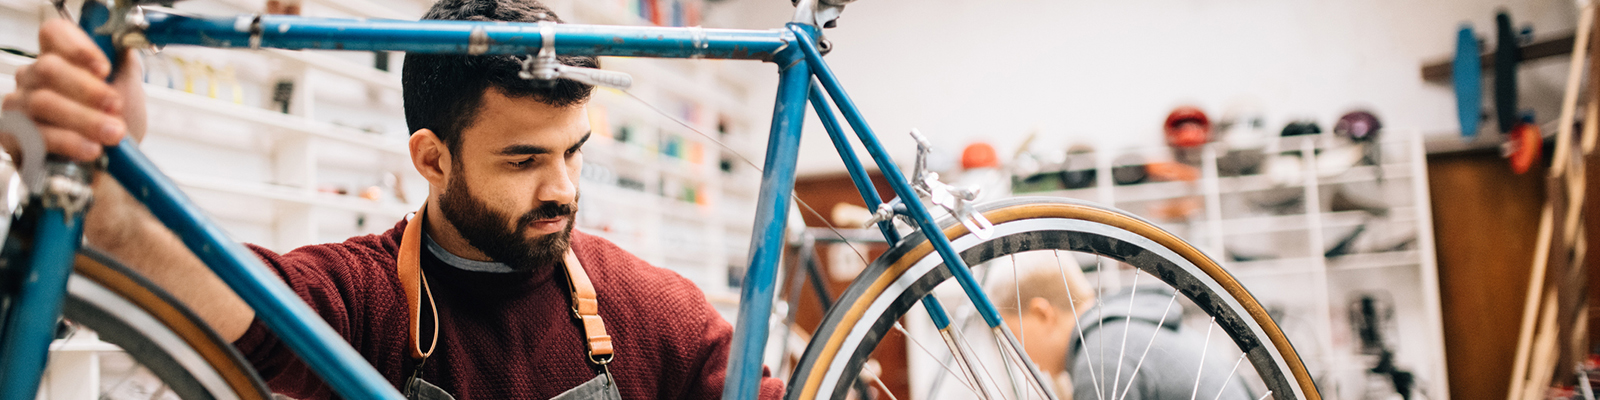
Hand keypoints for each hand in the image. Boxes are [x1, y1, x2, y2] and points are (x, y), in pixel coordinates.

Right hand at [1, 19, 145, 162]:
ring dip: (84, 119)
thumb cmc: (116, 128)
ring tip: (113, 134)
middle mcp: (33, 79)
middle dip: (88, 89)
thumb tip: (123, 45)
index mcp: (60, 60)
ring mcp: (19, 106)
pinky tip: (91, 150)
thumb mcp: (128, 93)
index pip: (53, 33)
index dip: (77, 47)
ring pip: (42, 102)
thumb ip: (125, 66)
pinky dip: (68, 142)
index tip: (105, 69)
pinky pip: (35, 134)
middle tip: (115, 107)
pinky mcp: (12, 136)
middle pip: (48, 67)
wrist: (112, 172)